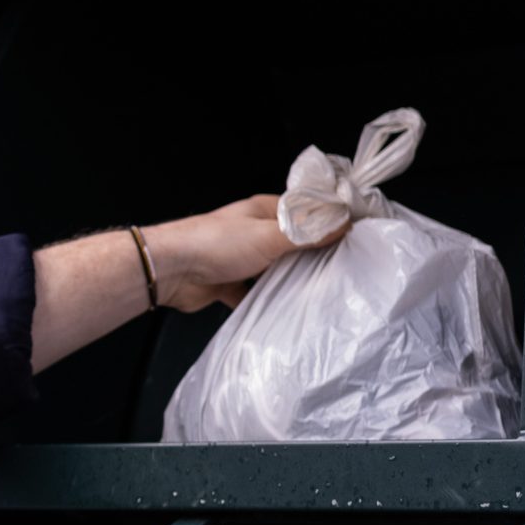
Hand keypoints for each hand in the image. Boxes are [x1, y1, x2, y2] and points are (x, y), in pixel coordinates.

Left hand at [146, 194, 338, 311]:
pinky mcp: (227, 284)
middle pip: (291, 244)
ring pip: (273, 270)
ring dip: (289, 281)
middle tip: (343, 270)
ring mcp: (239, 259)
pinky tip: (284, 313)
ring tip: (321, 293)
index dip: (328, 223)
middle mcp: (252, 233)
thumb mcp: (269, 235)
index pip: (304, 212)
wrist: (170, 270)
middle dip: (312, 256)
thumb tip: (342, 225)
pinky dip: (265, 303)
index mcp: (263, 211)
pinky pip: (253, 294)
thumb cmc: (215, 243)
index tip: (355, 238)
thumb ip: (306, 233)